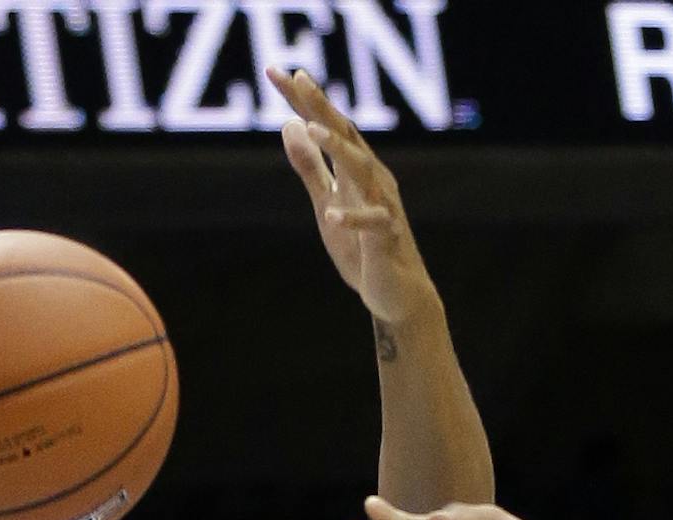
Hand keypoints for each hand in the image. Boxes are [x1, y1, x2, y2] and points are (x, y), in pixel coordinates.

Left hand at [266, 68, 437, 326]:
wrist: (395, 295)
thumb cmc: (362, 249)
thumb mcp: (326, 203)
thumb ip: (311, 167)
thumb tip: (289, 126)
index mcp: (355, 169)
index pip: (327, 125)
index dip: (303, 100)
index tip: (277, 72)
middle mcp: (372, 178)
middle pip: (346, 135)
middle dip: (321, 106)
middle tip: (298, 77)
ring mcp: (382, 206)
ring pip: (362, 170)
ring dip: (338, 149)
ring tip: (312, 129)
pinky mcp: (386, 238)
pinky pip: (371, 224)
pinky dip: (352, 219)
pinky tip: (332, 215)